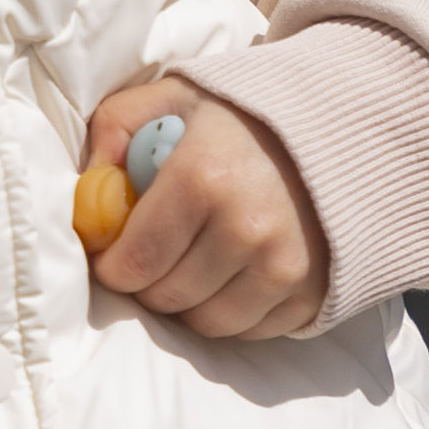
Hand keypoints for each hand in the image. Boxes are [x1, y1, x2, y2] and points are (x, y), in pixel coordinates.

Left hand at [81, 73, 324, 341]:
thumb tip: (89, 194)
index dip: (112, 265)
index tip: (115, 251)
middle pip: (166, 298)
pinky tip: (233, 273)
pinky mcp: (312, 292)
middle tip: (155, 255)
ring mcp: (285, 267)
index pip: (133, 263)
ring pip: (207, 324)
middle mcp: (247, 230)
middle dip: (148, 283)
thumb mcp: (171, 98)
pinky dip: (234, 311)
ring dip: (190, 303)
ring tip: (193, 264)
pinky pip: (251, 330)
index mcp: (202, 179)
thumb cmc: (243, 114)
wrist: (340, 125)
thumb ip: (115, 131)